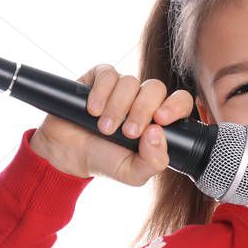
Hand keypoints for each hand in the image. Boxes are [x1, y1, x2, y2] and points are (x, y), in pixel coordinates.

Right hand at [29, 63, 194, 183]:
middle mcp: (142, 100)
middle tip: (127, 133)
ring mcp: (121, 88)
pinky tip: (92, 111)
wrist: (67, 155)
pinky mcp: (99, 79)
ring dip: (117, 107)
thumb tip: (157, 133)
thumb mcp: (132, 173)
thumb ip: (153, 162)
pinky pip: (108, 75)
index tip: (160, 120)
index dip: (175, 106)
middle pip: (155, 88)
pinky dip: (101, 93)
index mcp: (158, 119)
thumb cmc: (105, 160)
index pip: (180, 102)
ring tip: (104, 128)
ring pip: (130, 82)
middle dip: (142, 111)